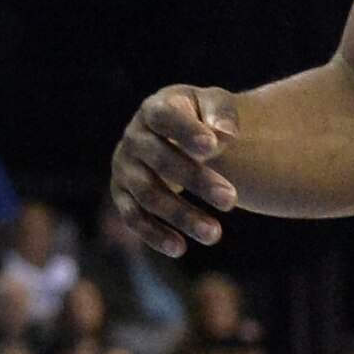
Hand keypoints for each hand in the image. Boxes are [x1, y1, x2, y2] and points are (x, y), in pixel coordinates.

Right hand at [108, 84, 241, 256]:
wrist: (180, 137)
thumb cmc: (201, 118)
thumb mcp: (213, 105)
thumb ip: (221, 113)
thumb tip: (224, 133)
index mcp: (154, 109)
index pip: (165, 116)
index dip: (186, 130)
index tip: (213, 146)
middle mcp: (134, 137)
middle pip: (160, 159)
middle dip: (196, 180)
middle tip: (231, 200)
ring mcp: (124, 168)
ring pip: (148, 195)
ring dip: (181, 215)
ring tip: (214, 234)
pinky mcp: (122, 196)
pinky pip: (133, 218)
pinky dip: (154, 234)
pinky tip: (180, 248)